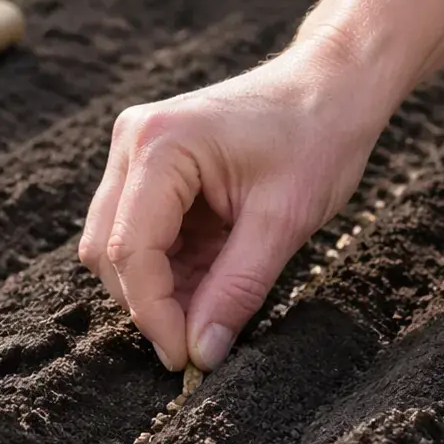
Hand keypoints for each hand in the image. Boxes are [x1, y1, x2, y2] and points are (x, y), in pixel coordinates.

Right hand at [78, 53, 383, 372]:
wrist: (334, 85)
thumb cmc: (318, 137)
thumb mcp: (283, 222)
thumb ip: (237, 290)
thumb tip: (201, 355)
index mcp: (160, 145)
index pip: (130, 250)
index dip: (153, 314)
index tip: (185, 358)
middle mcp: (133, 142)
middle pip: (109, 250)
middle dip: (150, 304)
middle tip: (199, 344)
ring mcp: (135, 151)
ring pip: (118, 246)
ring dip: (159, 287)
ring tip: (215, 302)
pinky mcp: (149, 165)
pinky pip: (141, 233)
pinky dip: (170, 267)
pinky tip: (213, 274)